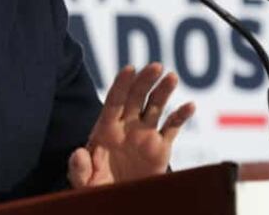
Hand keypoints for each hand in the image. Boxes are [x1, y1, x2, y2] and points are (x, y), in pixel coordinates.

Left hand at [68, 63, 194, 187]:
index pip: (113, 101)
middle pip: (135, 98)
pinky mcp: (160, 148)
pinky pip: (172, 128)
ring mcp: (144, 135)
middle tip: (155, 66)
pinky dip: (181, 116)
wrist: (118, 201)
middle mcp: (126, 127)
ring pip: (155, 107)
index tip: (129, 69)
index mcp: (105, 129)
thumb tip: (78, 152)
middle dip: (144, 81)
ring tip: (171, 77)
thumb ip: (79, 168)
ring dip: (163, 91)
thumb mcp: (83, 182)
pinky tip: (190, 105)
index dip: (121, 84)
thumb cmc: (96, 189)